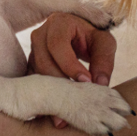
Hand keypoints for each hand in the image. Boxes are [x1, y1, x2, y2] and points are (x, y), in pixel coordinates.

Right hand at [28, 12, 116, 127]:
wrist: (81, 34)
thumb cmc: (93, 36)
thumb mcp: (104, 43)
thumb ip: (104, 61)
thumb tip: (101, 84)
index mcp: (58, 23)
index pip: (58, 45)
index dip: (70, 65)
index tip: (86, 82)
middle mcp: (40, 34)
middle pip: (44, 61)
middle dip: (60, 83)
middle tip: (77, 102)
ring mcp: (33, 49)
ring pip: (37, 73)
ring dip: (52, 93)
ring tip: (67, 112)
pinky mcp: (32, 63)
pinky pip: (34, 81)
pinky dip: (44, 96)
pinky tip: (53, 112)